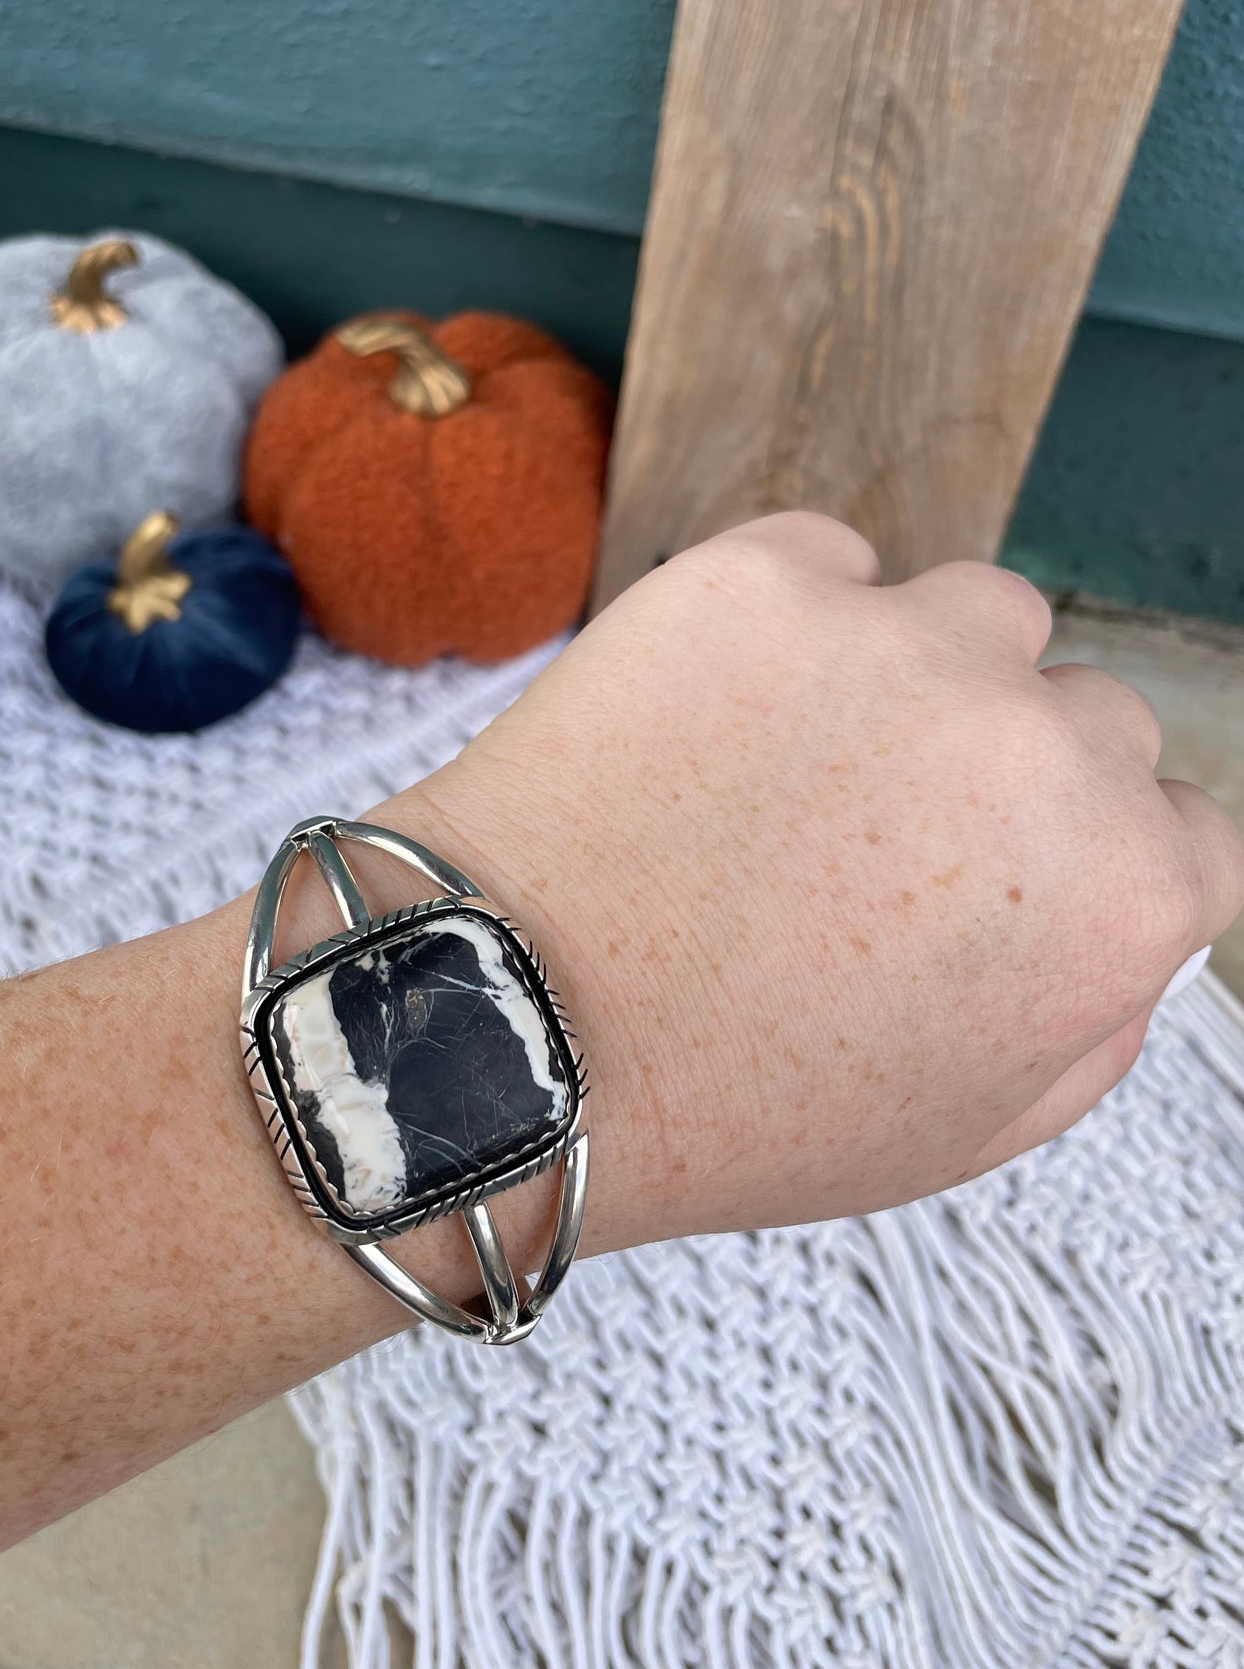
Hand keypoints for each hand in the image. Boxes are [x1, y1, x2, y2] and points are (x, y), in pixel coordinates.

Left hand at [384, 513, 1243, 1243]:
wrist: (512, 1028)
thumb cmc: (728, 1100)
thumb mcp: (965, 1124)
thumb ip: (1095, 1008)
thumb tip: (1126, 912)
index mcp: (1120, 890)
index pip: (1186, 829)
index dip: (1088, 864)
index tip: (1003, 883)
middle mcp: (1042, 744)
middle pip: (1086, 713)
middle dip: (1006, 772)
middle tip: (874, 839)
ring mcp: (902, 639)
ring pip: (973, 614)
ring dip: (915, 674)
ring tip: (787, 768)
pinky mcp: (765, 572)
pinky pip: (830, 562)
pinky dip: (792, 618)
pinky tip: (714, 715)